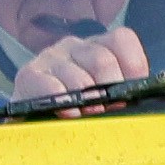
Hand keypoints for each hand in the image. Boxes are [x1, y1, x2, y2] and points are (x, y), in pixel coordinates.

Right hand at [8, 24, 149, 105]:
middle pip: (103, 61)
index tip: (129, 96)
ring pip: (80, 79)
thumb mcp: (103, 98)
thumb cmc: (75, 110)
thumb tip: (136, 101)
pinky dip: (66, 105)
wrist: (29, 124)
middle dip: (111, 92)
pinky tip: (70, 115)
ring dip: (89, 103)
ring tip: (90, 118)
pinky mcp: (29, 75)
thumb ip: (122, 93)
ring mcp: (50, 58)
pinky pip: (53, 88)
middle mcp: (74, 46)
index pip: (122, 40)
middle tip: (109, 112)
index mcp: (98, 46)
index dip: (132, 69)